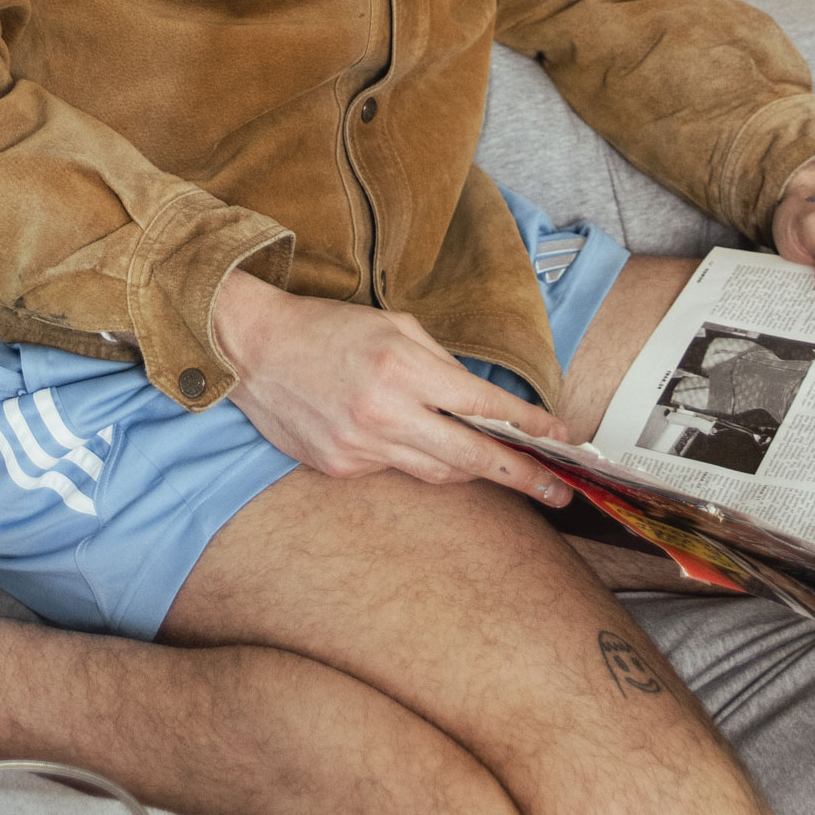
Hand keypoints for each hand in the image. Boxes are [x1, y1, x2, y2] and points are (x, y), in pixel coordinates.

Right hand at [207, 268, 576, 506]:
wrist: (254, 347)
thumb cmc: (327, 326)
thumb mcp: (394, 325)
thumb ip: (440, 364)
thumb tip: (479, 403)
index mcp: (403, 367)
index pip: (483, 406)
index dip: (528, 426)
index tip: (560, 439)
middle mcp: (385, 413)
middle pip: (471, 458)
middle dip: (521, 474)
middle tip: (557, 490)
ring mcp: (361, 447)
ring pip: (437, 473)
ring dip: (472, 471)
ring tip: (503, 470)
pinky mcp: (340, 467)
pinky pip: (395, 471)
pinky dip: (412, 458)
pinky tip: (410, 440)